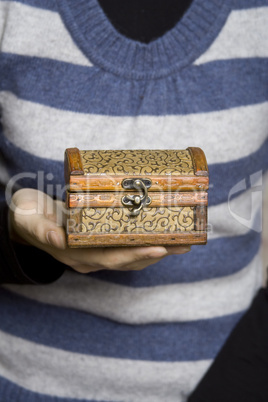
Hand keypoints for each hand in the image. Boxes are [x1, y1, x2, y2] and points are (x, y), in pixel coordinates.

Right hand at [9, 189, 190, 272]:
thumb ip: (42, 230)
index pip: (110, 258)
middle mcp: (88, 256)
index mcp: (74, 254)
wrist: (25, 217)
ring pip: (130, 254)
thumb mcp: (29, 220)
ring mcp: (94, 250)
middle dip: (157, 253)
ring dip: (157, 249)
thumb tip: (58, 240)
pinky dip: (145, 240)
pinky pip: (125, 245)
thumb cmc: (26, 217)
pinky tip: (161, 234)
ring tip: (182, 241)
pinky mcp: (97, 240)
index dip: (136, 255)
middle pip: (128, 259)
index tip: (161, 247)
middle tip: (184, 244)